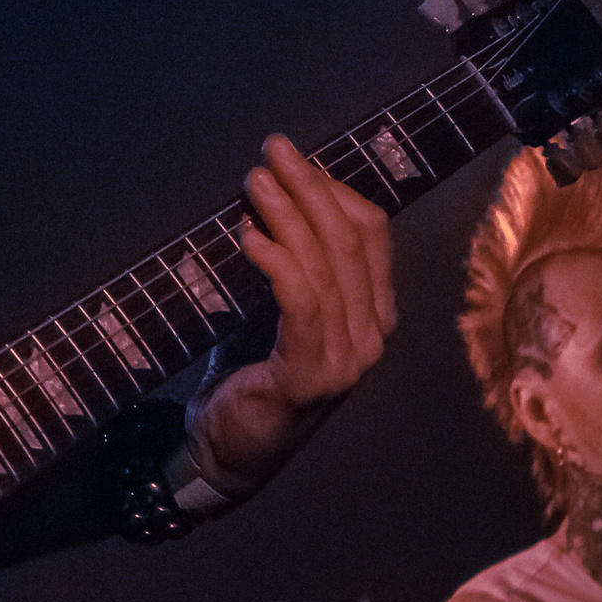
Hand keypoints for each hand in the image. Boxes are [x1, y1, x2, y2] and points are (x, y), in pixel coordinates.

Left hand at [239, 133, 396, 407]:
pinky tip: (248, 238)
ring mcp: (347, 360)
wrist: (228, 451)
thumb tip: (267, 192)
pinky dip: (277, 264)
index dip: (333, 188)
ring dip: (287, 216)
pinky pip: (301, 305)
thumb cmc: (249, 370)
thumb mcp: (277, 306)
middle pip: (349, 241)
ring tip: (254, 181)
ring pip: (325, 267)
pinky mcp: (310, 377)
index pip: (371, 232)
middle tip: (273, 150)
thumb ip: (288, 259)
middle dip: (310, 187)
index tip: (292, 157)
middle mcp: (371, 335)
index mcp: (373, 313)